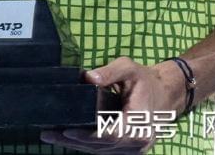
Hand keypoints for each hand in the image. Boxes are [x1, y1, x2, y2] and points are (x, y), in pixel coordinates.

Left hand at [41, 57, 185, 153]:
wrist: (167, 94)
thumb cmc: (147, 80)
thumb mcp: (129, 68)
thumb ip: (109, 72)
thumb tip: (87, 78)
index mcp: (137, 124)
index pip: (107, 135)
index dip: (86, 136)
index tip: (66, 130)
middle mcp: (136, 143)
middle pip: (100, 147)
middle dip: (73, 142)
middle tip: (47, 134)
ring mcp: (134, 150)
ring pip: (101, 152)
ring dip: (77, 146)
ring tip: (52, 136)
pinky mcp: (129, 150)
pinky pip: (106, 150)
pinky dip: (88, 145)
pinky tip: (69, 138)